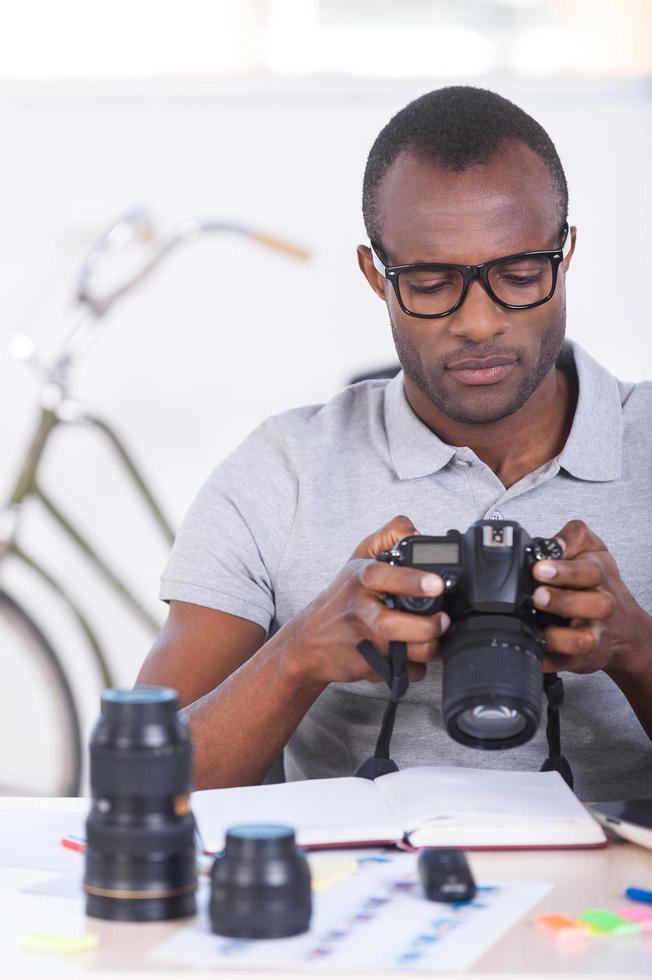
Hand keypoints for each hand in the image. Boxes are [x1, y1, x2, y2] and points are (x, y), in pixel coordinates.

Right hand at [281, 515, 450, 686]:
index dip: (411, 580)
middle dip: (426, 626)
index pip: (382, 576)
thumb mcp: (359, 559)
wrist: (309, 641)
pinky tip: (413, 656)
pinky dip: (415, 669)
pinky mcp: (366, 666)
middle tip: (443, 621)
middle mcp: (358, 610)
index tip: (436, 584)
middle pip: (393, 624)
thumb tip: (417, 531)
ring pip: (403, 652)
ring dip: (428, 649)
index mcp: (359, 578)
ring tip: (435, 638)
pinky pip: (402, 672)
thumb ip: (388, 536)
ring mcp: (361, 640)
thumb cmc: (341, 598)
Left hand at [531, 518, 651, 676]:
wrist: (623, 629)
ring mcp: (593, 635)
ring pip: (584, 640)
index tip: (540, 569)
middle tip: (537, 596)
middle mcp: (601, 607)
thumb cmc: (601, 586)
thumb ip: (575, 536)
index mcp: (600, 577)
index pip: (588, 571)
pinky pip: (565, 664)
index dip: (564, 571)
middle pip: (593, 605)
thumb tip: (556, 542)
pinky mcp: (581, 659)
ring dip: (559, 636)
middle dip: (562, 601)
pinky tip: (535, 651)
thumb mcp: (593, 550)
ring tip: (539, 627)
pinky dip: (549, 661)